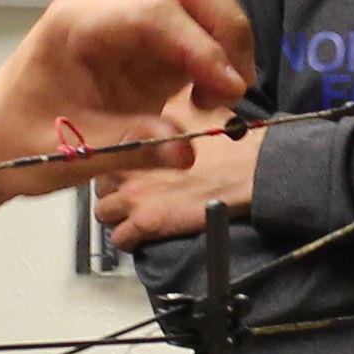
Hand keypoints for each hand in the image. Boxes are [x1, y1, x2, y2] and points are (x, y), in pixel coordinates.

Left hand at [0, 0, 255, 185]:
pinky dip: (215, 54)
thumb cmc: (12, 143)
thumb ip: (129, 146)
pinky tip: (206, 96)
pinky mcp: (144, 42)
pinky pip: (195, 26)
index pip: (155, 12)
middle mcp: (106, 8)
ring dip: (225, 35)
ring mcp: (128, 21)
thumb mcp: (67, 153)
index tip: (228, 88)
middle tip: (235, 85)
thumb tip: (186, 151)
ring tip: (220, 92)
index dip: (200, 46)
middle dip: (225, 25)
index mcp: (78, 23)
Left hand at [100, 125, 262, 250]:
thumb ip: (175, 115)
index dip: (120, 160)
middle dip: (114, 188)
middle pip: (102, 180)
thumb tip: (173, 116)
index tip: (129, 167)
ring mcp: (135, 193)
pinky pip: (120, 238)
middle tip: (132, 194)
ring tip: (136, 217)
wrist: (251, 173)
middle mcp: (131, 162)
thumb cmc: (234, 146)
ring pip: (104, 211)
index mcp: (141, 133)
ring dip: (118, 215)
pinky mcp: (146, 221)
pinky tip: (141, 237)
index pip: (111, 147)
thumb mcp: (200, 114)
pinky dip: (128, 239)